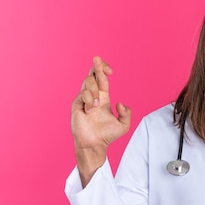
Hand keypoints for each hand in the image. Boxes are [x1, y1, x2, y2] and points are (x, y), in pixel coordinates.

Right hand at [71, 56, 131, 185]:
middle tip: (97, 59)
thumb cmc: (107, 135)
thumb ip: (127, 113)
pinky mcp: (76, 105)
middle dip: (96, 66)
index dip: (104, 70)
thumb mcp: (123, 125)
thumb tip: (121, 103)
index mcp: (103, 98)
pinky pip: (82, 94)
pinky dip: (88, 100)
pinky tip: (90, 110)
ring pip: (87, 83)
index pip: (102, 79)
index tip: (109, 69)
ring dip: (94, 91)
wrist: (95, 144)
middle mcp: (92, 96)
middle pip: (92, 75)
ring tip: (96, 105)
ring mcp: (83, 100)